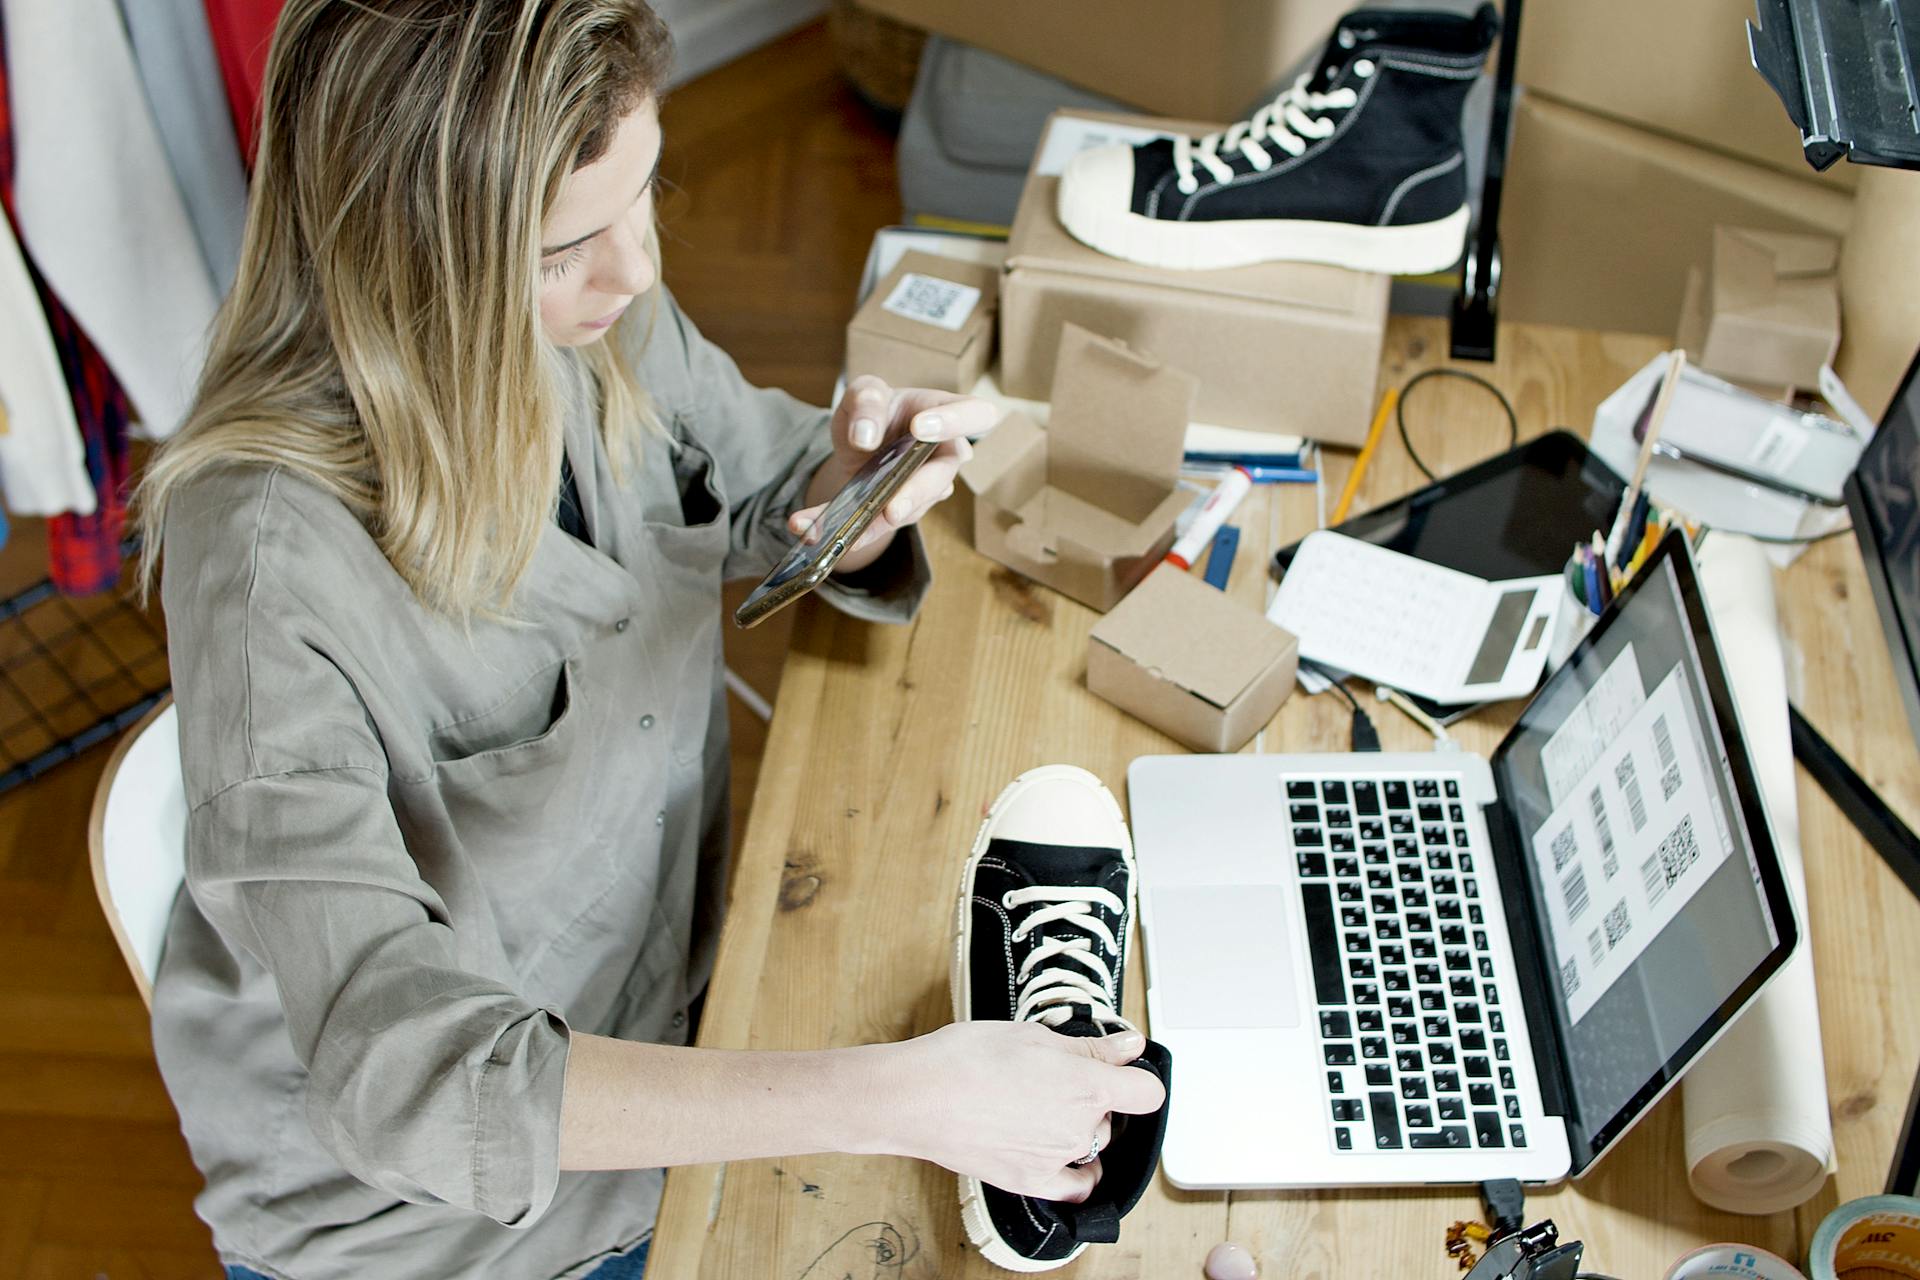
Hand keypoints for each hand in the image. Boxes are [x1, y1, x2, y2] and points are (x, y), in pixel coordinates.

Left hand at [789, 375, 996, 573]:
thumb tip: (866, 435)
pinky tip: (812, 531)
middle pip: (943, 476)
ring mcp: (926, 488)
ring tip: (844, 534)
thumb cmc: (873, 411)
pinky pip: (878, 526)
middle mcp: (943, 454)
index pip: (976, 414)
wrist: (858, 443)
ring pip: (911, 510)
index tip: (920, 428)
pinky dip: (845, 531)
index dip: (957, 422)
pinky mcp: (902, 513)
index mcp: (943, 411)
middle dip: (916, 494)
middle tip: (892, 509)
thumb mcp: (862, 393)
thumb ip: (865, 400)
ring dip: (875, 524)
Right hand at [871, 1021, 1165, 1202]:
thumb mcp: (1034, 1035)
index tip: (1120, 1066)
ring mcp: (1058, 1159)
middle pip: (1112, 1115)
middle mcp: (1079, 1128)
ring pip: (1090, 1143)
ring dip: (1077, 1126)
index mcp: (1087, 1086)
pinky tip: (1062, 1154)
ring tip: (1035, 1103)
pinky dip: (1077, 1172)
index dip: (1135, 1075)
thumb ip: (1091, 1047)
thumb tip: (1130, 1046)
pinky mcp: (1031, 1180)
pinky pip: (1075, 1186)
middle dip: (1093, 1095)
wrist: (917, 1096)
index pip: (1147, 1092)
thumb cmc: (966, 1059)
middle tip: (1053, 1074)